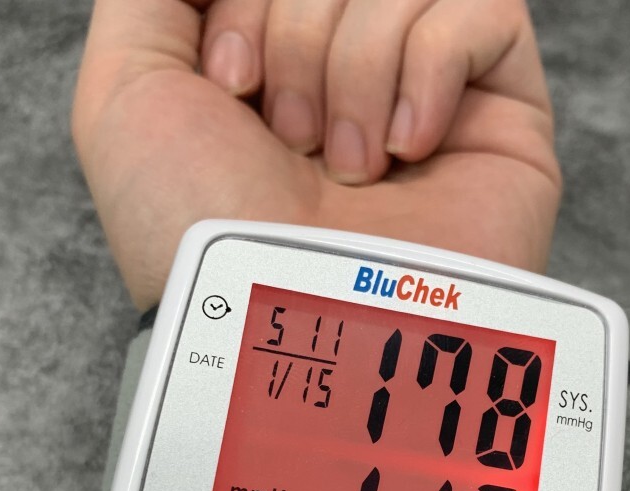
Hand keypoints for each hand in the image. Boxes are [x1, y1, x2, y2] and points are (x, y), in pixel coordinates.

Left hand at [72, 0, 560, 308]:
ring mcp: (431, 96)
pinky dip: (429, 70)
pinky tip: (405, 152)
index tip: (232, 87)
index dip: (249, 4)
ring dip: (356, 70)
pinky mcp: (502, 121)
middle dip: (297, 36)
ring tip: (349, 167)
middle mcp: (354, 75)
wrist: (282, 319)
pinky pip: (484, 14)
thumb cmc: (197, 225)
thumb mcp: (127, 88)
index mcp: (278, 60)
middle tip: (292, 141)